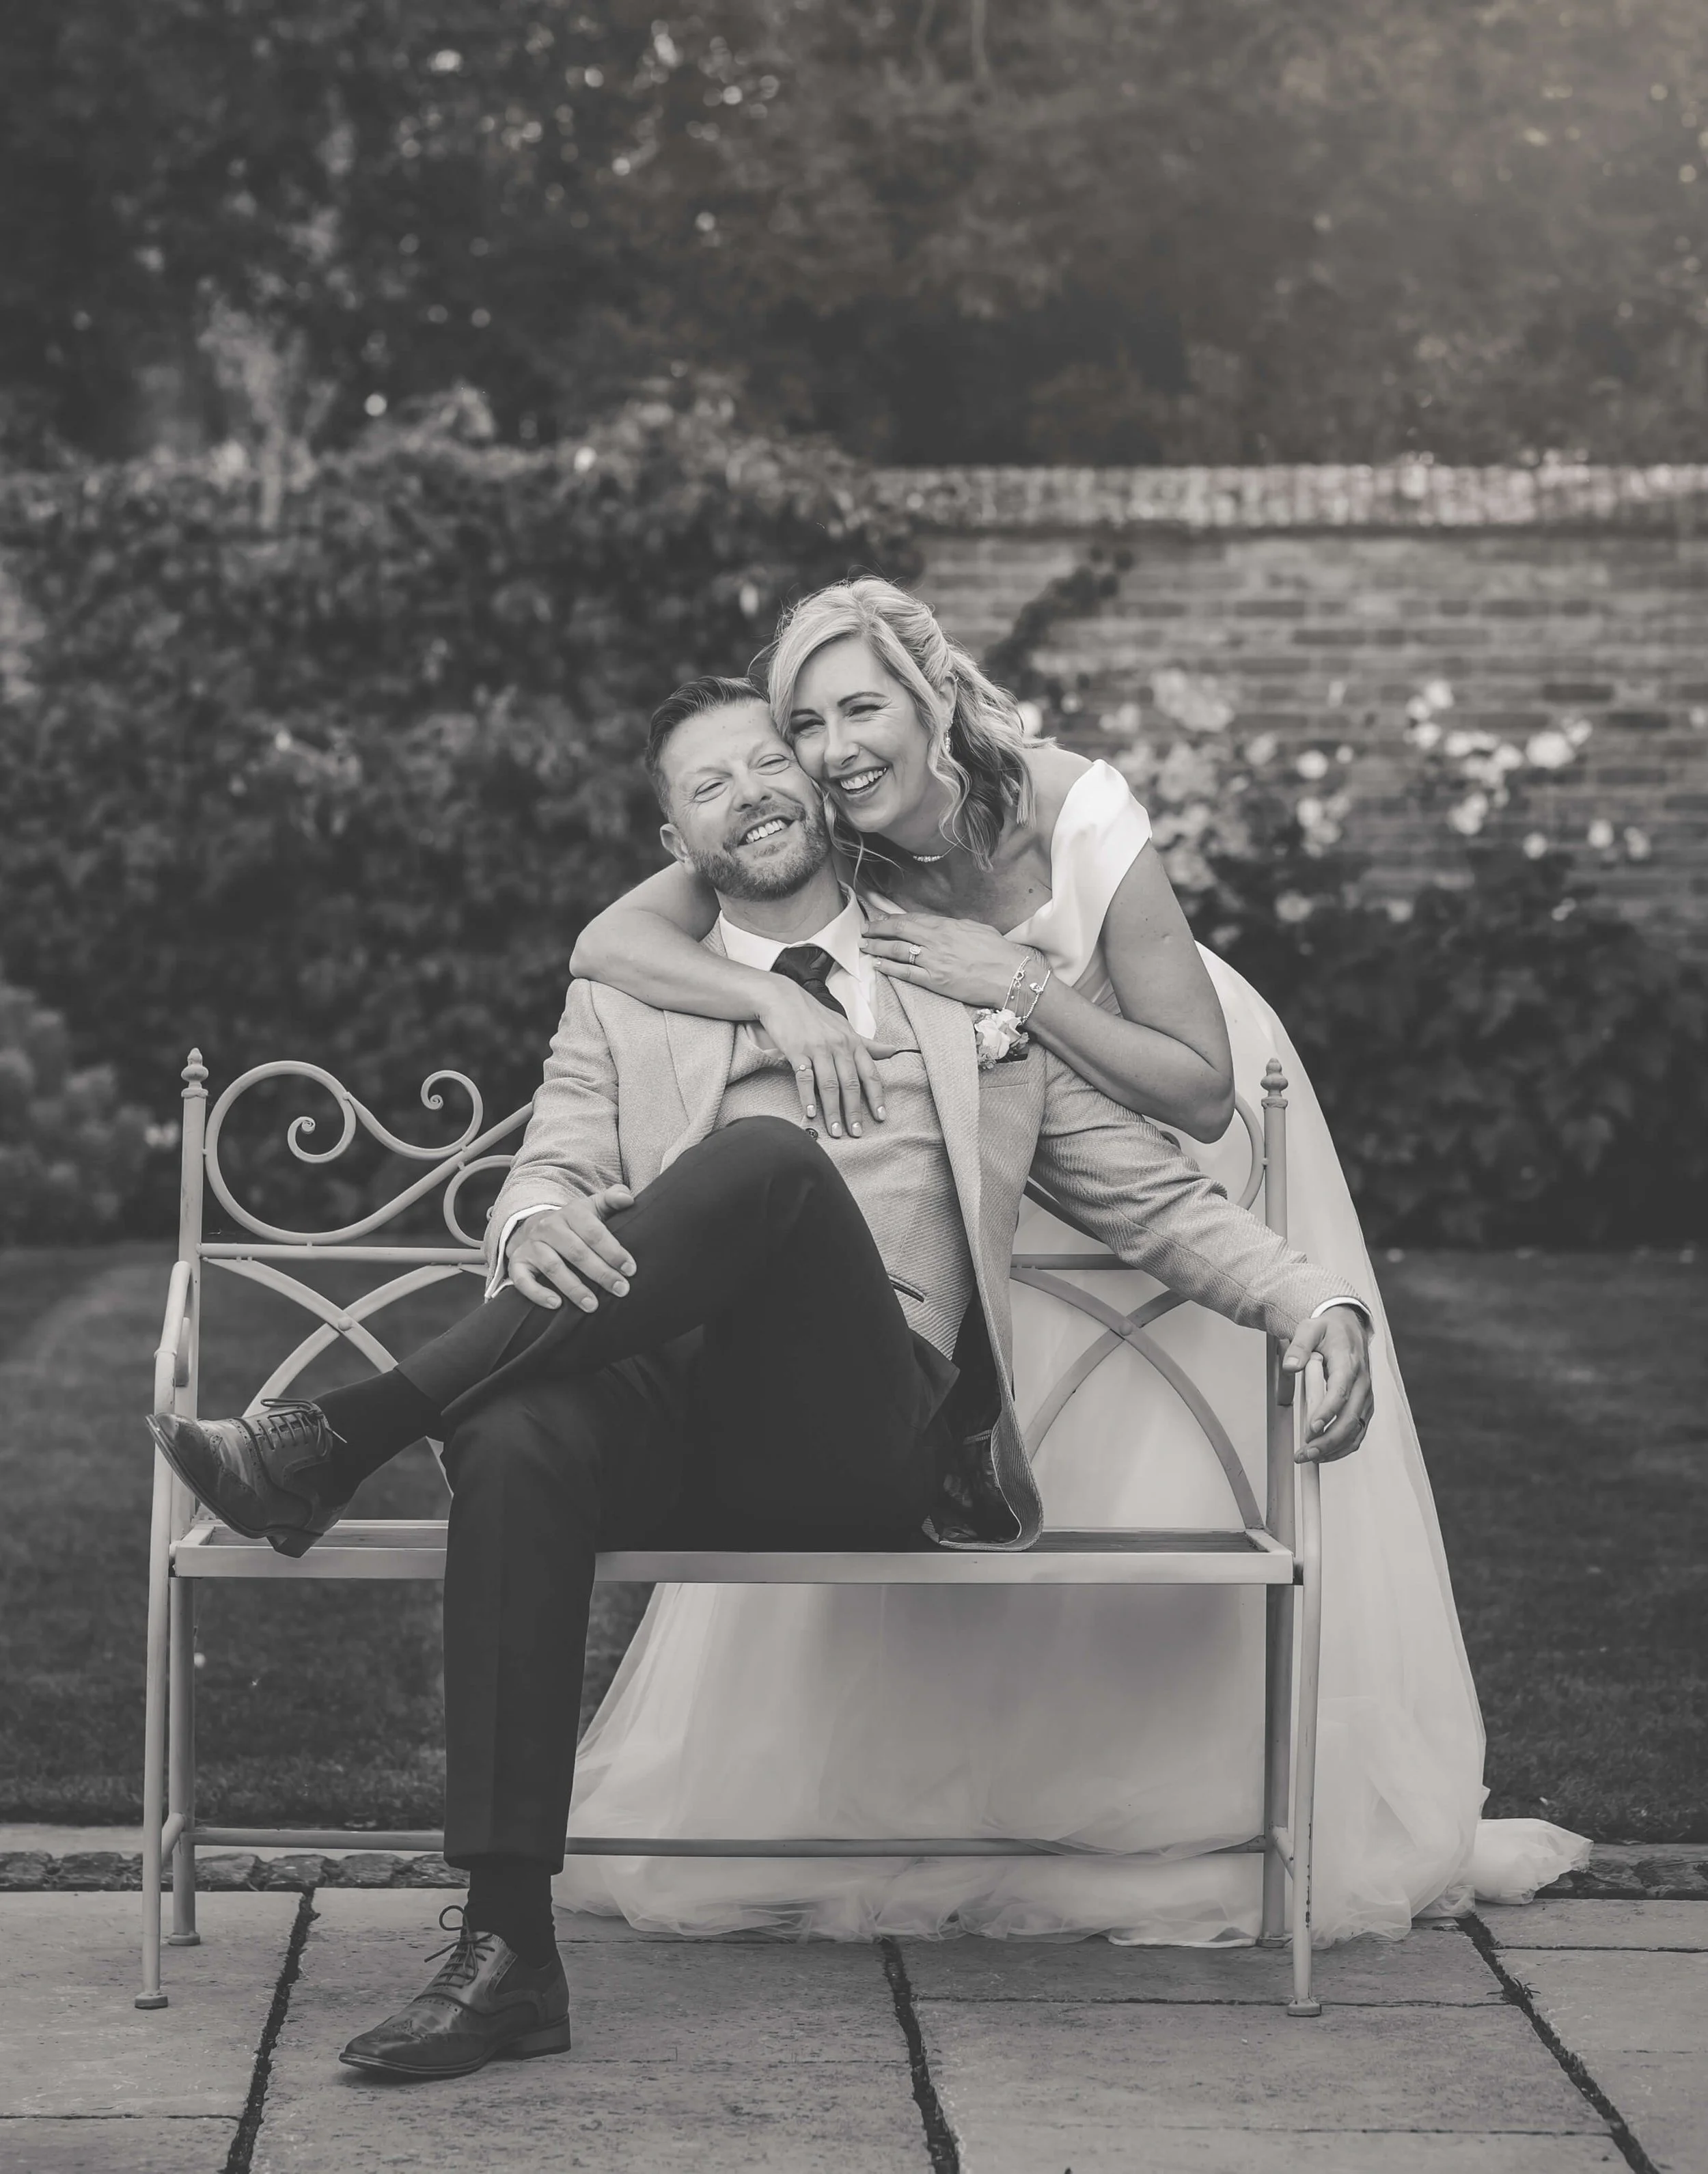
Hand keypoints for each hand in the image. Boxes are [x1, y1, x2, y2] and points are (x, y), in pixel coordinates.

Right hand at [507, 1188, 636, 1312]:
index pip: (593, 1232)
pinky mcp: (518, 1263)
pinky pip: (522, 1280)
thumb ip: (613, 1199)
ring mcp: (532, 1245)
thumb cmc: (575, 1223)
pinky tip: (556, 1305)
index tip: (630, 1269)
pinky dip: (537, 1293)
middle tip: (621, 1290)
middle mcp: (549, 1227)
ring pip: (552, 1267)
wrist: (536, 1226)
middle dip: (600, 1273)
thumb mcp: (593, 1207)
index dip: (613, 1251)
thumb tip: (628, 1199)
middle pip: (576, 1252)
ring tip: (593, 1306)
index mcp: (571, 1213)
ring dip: (574, 1288)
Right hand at [754, 979, 889, 1139]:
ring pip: (830, 1084)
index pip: (870, 1073)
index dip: (876, 1097)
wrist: (783, 998)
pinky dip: (808, 1098)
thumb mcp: (845, 1027)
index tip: (880, 1117)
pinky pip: (805, 1078)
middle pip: (851, 1084)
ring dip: (833, 1111)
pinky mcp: (797, 1050)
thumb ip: (867, 1044)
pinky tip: (811, 1114)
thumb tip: (894, 1051)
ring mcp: (818, 1048)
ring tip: (835, 1131)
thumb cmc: (815, 1016)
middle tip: (856, 1133)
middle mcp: (839, 1045)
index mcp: (853, 1042)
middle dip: (854, 1111)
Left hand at [863, 913, 1032, 1009]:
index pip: (913, 919)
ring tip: (865, 947)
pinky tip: (878, 965)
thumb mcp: (976, 929)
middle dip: (878, 929)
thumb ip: (954, 927)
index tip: (881, 919)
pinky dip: (889, 968)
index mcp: (947, 926)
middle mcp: (937, 940)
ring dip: (878, 947)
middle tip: (864, 930)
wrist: (1010, 975)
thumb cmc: (998, 952)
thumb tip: (941, 927)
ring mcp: (934, 961)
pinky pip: (905, 973)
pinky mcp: (935, 981)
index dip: (893, 919)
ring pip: (897, 950)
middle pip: (899, 930)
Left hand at [1282, 1308, 1374, 1462]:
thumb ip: (1299, 1347)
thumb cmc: (1328, 1330)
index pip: (1341, 1391)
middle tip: (1306, 1452)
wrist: (1348, 1328)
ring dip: (1334, 1448)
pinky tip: (1325, 1455)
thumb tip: (1291, 1366)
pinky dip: (1343, 1447)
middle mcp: (1362, 1383)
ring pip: (1356, 1429)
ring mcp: (1366, 1397)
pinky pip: (1358, 1431)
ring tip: (1310, 1458)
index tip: (1312, 1427)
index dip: (1328, 1411)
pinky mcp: (1364, 1406)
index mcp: (1349, 1363)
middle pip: (1350, 1417)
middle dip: (1328, 1439)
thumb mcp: (1309, 1328)